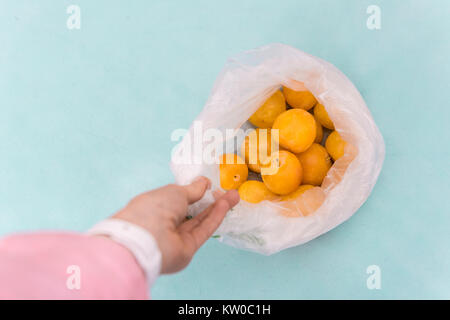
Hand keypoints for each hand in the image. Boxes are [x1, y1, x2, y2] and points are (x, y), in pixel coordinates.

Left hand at [113, 177, 239, 273]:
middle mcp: (164, 222)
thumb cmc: (153, 208)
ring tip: (234, 195)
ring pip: (199, 221)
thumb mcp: (175, 191)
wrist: (146, 240)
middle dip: (210, 199)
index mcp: (154, 206)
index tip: (209, 184)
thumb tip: (204, 182)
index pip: (176, 199)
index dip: (193, 192)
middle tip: (227, 190)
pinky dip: (214, 218)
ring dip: (217, 207)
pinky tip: (225, 205)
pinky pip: (203, 230)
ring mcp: (175, 237)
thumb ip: (193, 189)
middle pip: (192, 211)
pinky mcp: (187, 249)